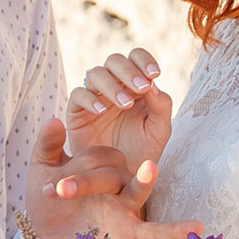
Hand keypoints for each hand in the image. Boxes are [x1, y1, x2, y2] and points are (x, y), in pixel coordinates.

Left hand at [26, 119, 201, 238]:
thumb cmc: (48, 209)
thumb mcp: (42, 175)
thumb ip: (47, 146)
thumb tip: (54, 117)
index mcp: (99, 167)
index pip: (93, 157)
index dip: (69, 169)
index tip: (45, 188)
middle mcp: (116, 184)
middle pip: (111, 172)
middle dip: (85, 181)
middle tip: (59, 191)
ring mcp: (126, 208)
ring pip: (138, 190)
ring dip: (145, 179)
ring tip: (150, 167)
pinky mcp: (130, 233)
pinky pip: (155, 230)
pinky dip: (175, 229)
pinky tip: (197, 227)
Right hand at [67, 48, 171, 169]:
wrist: (120, 181)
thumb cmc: (142, 153)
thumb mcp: (158, 131)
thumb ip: (161, 106)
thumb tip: (153, 83)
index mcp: (136, 85)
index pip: (137, 58)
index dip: (144, 60)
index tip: (155, 74)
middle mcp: (114, 86)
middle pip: (115, 61)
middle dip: (128, 71)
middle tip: (141, 88)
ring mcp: (95, 97)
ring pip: (96, 74)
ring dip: (112, 85)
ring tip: (125, 104)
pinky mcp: (77, 112)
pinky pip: (78, 95)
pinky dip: (89, 99)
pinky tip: (101, 111)